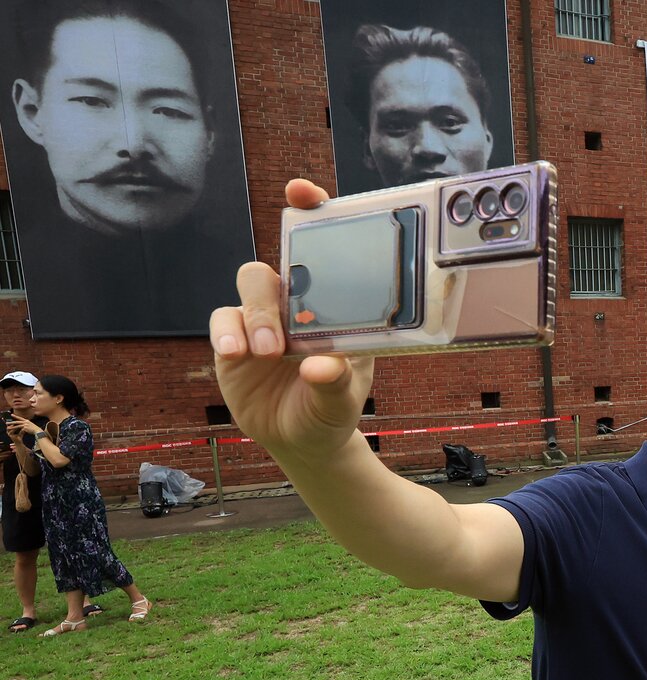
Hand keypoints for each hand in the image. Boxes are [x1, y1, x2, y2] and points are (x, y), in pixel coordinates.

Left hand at [8, 413, 40, 436]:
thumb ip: (27, 424)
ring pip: (17, 425)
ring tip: (8, 427)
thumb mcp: (31, 425)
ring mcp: (25, 425)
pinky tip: (12, 430)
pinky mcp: (25, 428)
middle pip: (17, 421)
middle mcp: (25, 422)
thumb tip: (24, 426)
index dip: (15, 416)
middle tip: (7, 422)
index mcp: (27, 421)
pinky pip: (19, 429)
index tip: (11, 414)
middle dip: (11, 422)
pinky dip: (15, 430)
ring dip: (12, 426)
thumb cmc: (35, 429)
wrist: (38, 431)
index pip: (20, 418)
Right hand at [210, 179, 375, 464]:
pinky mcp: (233, 341)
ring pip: (248, 289)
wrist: (304, 441)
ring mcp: (262, 319)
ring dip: (254, 317)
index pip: (324, 247)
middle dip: (272, 295)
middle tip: (281, 341)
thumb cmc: (332, 407)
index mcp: (334, 304)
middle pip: (275, 269)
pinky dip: (227, 334)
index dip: (312, 211)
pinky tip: (236, 354)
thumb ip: (336, 382)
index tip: (301, 192)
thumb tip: (321, 366)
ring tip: (266, 354)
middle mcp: (296, 303)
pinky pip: (222, 321)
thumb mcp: (343, 399)